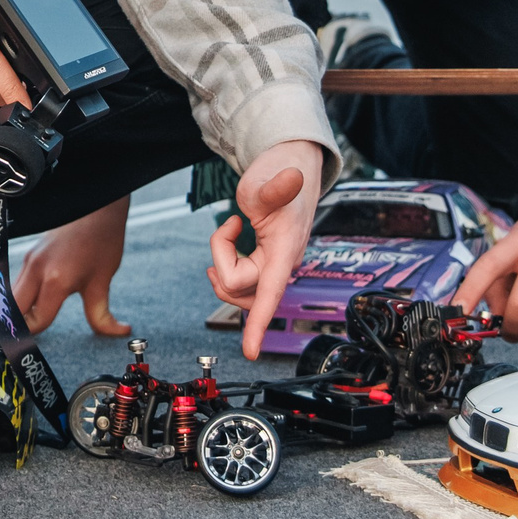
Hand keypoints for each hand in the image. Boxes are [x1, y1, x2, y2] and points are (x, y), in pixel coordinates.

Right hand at [7, 197, 131, 336]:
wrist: (97, 204)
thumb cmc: (102, 239)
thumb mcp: (103, 280)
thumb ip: (102, 313)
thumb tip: (118, 331)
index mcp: (56, 280)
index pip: (36, 319)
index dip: (30, 337)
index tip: (19, 352)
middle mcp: (37, 270)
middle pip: (11, 306)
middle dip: (0, 325)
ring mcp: (30, 259)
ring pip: (12, 294)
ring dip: (8, 311)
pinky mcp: (30, 254)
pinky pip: (18, 281)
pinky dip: (16, 297)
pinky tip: (15, 307)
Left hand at [205, 140, 325, 359]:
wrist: (294, 165)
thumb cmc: (284, 173)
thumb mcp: (270, 180)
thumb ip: (275, 187)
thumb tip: (290, 177)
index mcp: (285, 248)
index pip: (271, 293)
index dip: (259, 325)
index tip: (249, 352)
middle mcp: (282, 262)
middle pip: (239, 288)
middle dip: (222, 264)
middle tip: (229, 228)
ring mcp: (274, 263)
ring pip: (238, 288)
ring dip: (223, 266)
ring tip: (227, 235)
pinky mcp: (266, 261)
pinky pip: (241, 278)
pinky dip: (227, 261)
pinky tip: (229, 238)